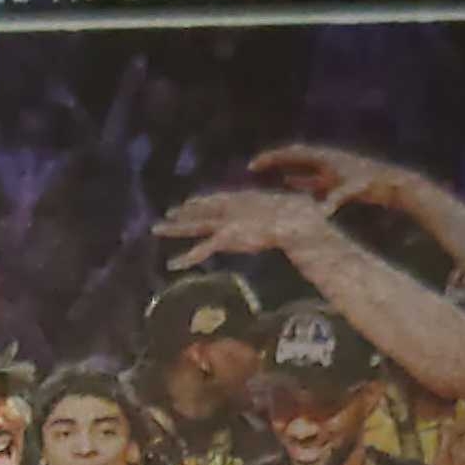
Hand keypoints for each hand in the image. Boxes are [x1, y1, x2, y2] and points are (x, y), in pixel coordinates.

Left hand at [154, 187, 335, 269]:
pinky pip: (202, 250)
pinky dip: (188, 257)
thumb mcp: (295, 209)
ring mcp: (227, 223)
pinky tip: (173, 264)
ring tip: (156, 229)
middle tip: (166, 214)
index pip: (219, 201)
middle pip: (201, 210)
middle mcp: (231, 209)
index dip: (204, 203)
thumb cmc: (303, 216)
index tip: (191, 204)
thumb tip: (308, 210)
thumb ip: (292, 210)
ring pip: (194, 225)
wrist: (298, 223)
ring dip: (175, 228)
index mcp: (245, 200)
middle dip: (184, 213)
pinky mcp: (226, 238)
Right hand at [249, 143, 423, 215]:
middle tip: (253, 167)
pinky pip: (312, 181)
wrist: (392, 184)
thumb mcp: (353, 189)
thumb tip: (323, 212)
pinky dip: (299, 182)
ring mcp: (330, 170)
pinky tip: (288, 184)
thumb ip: (336, 198)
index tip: (256, 164)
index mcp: (326, 157)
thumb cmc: (373, 184)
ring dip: (284, 169)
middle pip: (293, 157)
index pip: (293, 153)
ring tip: (264, 174)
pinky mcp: (335, 181)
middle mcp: (325, 160)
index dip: (273, 158)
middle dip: (274, 161)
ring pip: (301, 168)